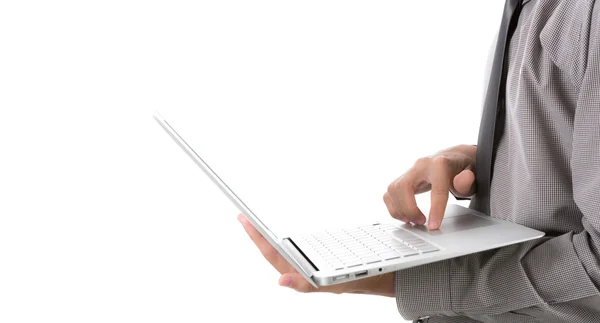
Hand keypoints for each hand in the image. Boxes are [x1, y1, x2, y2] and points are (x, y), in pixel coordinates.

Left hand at [238, 214, 394, 296]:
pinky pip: (297, 243)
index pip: (271, 252)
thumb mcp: (333, 283)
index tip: (243, 220)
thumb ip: (306, 284)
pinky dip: (286, 235)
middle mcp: (300, 265)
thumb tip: (281, 282)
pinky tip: (282, 228)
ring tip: (255, 220)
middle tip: (242, 216)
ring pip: (283, 246)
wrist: (379, 277)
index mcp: (299, 271)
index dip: (255, 237)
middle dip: (256, 233)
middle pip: (272, 248)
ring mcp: (308, 259)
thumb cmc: (355, 281)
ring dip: (269, 233)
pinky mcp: (316, 253)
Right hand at [383, 145, 475, 229]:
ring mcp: (410, 170)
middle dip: (409, 209)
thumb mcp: (474, 173)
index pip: (436, 188)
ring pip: (392, 190)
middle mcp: (421, 165)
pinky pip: (390, 193)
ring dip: (399, 209)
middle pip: (403, 187)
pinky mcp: (404, 177)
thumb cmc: (464, 167)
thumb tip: (463, 179)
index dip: (435, 209)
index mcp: (440, 164)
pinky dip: (393, 207)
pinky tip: (404, 215)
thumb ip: (468, 180)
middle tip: (421, 222)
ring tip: (413, 220)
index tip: (433, 226)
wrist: (455, 156)